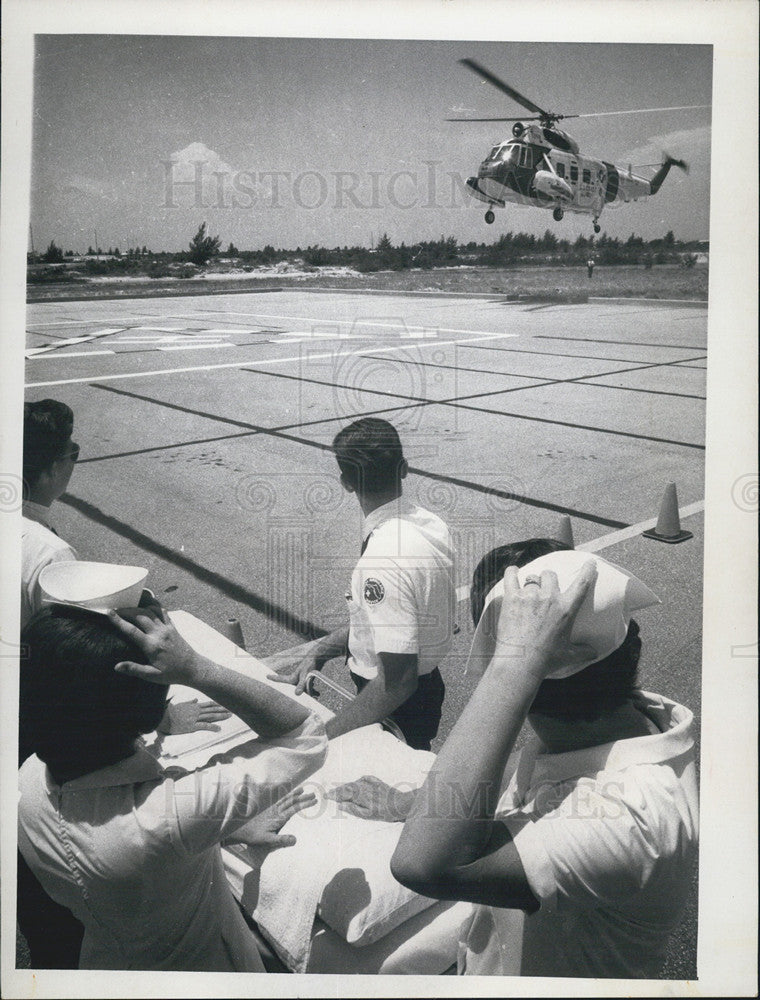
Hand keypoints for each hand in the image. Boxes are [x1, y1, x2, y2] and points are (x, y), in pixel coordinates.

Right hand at [108, 605, 201, 685]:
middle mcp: (159, 634)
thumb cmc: (171, 673)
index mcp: (151, 646)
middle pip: (140, 616)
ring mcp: (167, 628)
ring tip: (127, 609)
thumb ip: (134, 669)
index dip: (118, 620)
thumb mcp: (152, 675)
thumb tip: (116, 666)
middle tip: (115, 610)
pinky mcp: (173, 627)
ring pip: (150, 612)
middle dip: (126, 611)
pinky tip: (146, 607)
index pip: (131, 630)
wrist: (192, 668)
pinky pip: (163, 612)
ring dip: (138, 608)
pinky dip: (153, 606)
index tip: (109, 613)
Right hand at [157, 699, 231, 734]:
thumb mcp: (181, 704)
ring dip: (221, 716)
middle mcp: (196, 711)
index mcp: (194, 706)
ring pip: (211, 716)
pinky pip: (204, 726)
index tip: (226, 704)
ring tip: (229, 716)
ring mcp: (195, 718)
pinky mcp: (192, 726)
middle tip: (232, 709)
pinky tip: (219, 729)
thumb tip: (196, 699)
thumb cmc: (171, 711)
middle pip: (212, 710)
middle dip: (223, 710)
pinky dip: (212, 727)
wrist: (164, 718)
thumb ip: (190, 702)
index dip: (218, 704)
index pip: (209, 704)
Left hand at [223, 786, 317, 849]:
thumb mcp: (268, 841)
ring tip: (302, 788)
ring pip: (285, 799)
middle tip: (313, 793)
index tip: (314, 800)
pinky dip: (285, 795)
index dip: (305, 804)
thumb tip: (296, 840)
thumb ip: (281, 840)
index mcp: (278, 818)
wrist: (240, 830)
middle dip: (303, 797)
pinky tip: (287, 794)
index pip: (294, 809)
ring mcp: (271, 809)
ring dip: (294, 794)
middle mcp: (276, 811)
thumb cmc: (254, 836)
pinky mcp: (267, 809)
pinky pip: (279, 800)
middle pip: (292, 802)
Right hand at [264, 646, 318, 695]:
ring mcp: (302, 679)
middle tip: (290, 703)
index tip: (266, 676)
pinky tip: (317, 693)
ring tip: (313, 697)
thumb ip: (301, 684)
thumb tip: (296, 694)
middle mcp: (296, 679)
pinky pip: (309, 688)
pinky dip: (313, 691)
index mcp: (292, 678)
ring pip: (301, 690)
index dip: (273, 679)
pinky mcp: (308, 679)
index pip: (281, 679)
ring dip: (306, 694)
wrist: (318, 657)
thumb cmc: (310, 664)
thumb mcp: (305, 674)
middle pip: (291, 689)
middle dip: (293, 695)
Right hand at [327, 776, 415, 821]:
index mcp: (360, 795)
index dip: (334, 795)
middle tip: (329, 793)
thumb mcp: (368, 815)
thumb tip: (341, 805)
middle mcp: (364, 787)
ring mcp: (371, 783)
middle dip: (338, 790)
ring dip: (347, 786)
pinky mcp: (378, 782)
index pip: (344, 794)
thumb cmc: (385, 813)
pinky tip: (357, 781)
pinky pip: (365, 778)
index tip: (326, 796)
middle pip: (348, 787)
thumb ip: (353, 809)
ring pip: (355, 783)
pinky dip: (359, 780)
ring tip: (340, 789)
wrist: (401, 804)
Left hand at [494, 562, 597, 679]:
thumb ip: (583, 652)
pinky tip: (513, 571)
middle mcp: (549, 598)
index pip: (581, 584)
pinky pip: (511, 577)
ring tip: (528, 588)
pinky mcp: (512, 598)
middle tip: (545, 586)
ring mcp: (530, 596)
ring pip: (532, 578)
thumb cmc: (546, 659)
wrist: (521, 662)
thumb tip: (594, 653)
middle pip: (550, 575)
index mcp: (566, 609)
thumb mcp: (568, 655)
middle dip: (548, 578)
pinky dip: (512, 572)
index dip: (587, 571)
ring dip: (531, 582)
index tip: (589, 562)